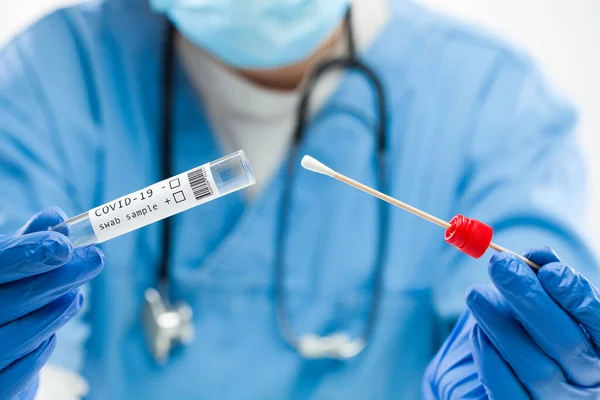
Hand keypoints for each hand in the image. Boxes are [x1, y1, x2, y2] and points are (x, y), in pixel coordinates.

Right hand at [0, 208, 103, 398]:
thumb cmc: (1, 301)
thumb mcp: (7, 268)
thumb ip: (29, 244)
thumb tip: (56, 218)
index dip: (28, 254)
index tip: (66, 245)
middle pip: (11, 300)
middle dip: (59, 278)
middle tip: (94, 259)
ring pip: (22, 335)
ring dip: (57, 311)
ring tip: (74, 296)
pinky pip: (25, 369)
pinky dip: (43, 348)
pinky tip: (50, 333)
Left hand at [423, 246, 599, 398]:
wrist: (509, 372)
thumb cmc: (534, 330)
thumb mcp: (547, 302)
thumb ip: (546, 278)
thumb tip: (537, 254)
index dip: (577, 297)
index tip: (547, 269)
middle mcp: (589, 383)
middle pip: (567, 345)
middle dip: (530, 300)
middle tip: (499, 265)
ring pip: (535, 368)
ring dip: (501, 324)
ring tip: (476, 294)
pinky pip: (506, 392)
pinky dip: (490, 358)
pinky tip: (477, 331)